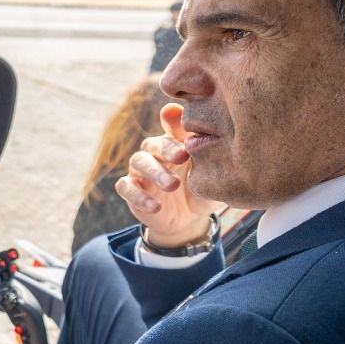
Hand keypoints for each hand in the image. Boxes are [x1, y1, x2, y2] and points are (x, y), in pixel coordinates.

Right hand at [116, 103, 224, 249]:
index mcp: (175, 143)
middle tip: (182, 156)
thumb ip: (211, 154)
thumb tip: (218, 135)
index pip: (172, 127)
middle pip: (154, 142)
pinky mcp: (130, 189)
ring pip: (139, 162)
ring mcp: (140, 170)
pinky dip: (138, 196)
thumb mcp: (210, 174)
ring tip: (172, 185)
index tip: (184, 127)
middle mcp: (154, 152)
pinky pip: (126, 187)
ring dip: (154, 172)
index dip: (174, 124)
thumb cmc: (201, 189)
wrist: (189, 220)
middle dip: (167, 148)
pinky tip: (155, 206)